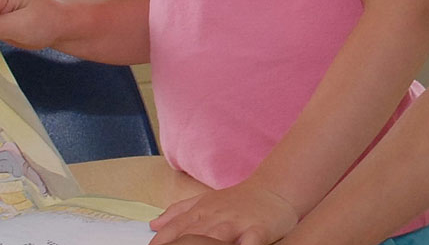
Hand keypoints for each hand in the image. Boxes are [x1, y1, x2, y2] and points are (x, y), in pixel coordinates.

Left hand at [148, 183, 300, 244]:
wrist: (275, 189)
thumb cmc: (239, 200)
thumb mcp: (206, 201)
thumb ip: (179, 213)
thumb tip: (154, 225)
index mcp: (201, 212)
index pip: (176, 230)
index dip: (163, 242)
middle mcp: (217, 218)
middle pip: (193, 236)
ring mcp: (238, 223)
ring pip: (217, 238)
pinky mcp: (259, 230)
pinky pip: (250, 242)